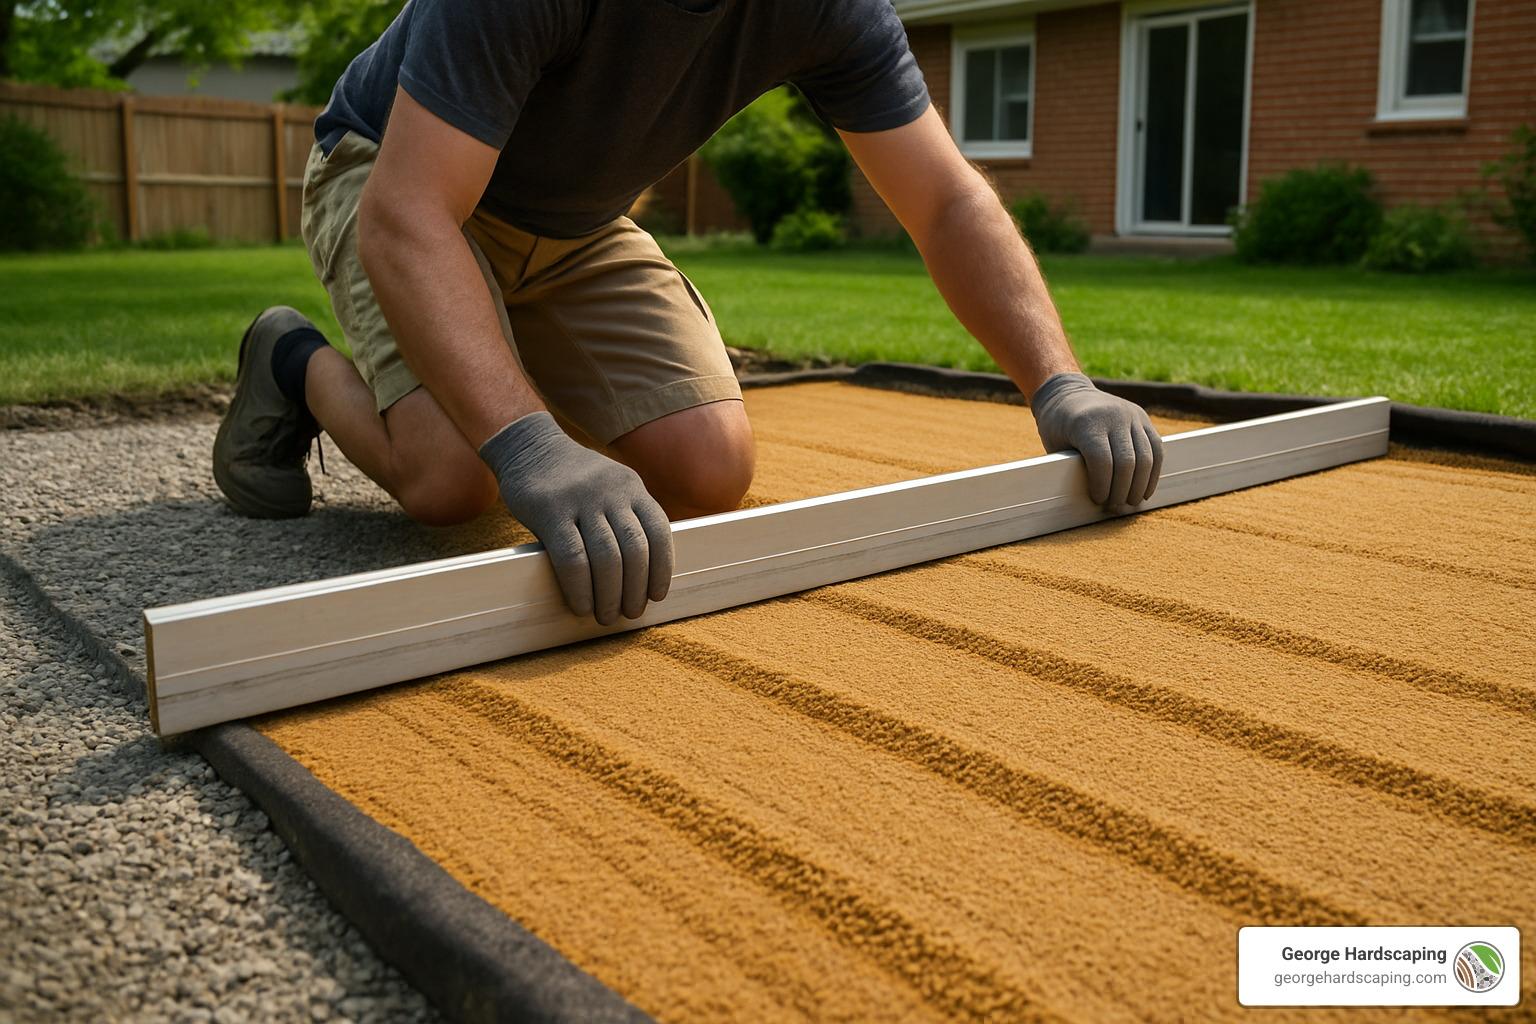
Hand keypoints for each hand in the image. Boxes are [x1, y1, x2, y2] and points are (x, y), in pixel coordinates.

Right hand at [479, 412, 672, 624]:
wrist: (529, 447)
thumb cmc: (573, 479)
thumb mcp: (609, 486)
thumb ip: (624, 518)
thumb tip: (638, 576)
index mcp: (632, 487)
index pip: (659, 532)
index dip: (662, 569)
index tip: (656, 595)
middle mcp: (612, 492)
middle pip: (635, 550)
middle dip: (635, 589)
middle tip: (630, 613)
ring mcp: (582, 500)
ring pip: (607, 558)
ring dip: (609, 595)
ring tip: (606, 616)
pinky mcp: (551, 512)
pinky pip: (572, 558)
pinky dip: (580, 588)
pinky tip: (581, 606)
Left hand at [1030, 372, 1163, 507]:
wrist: (1067, 392)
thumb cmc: (1056, 426)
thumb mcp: (1055, 446)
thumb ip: (1072, 469)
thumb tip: (1092, 502)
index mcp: (1087, 423)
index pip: (1102, 461)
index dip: (1103, 486)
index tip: (1098, 500)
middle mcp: (1113, 416)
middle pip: (1128, 462)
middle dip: (1122, 490)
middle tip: (1115, 506)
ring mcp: (1131, 415)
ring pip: (1147, 457)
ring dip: (1140, 485)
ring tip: (1130, 502)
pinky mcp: (1142, 418)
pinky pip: (1157, 448)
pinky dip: (1153, 472)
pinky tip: (1144, 489)